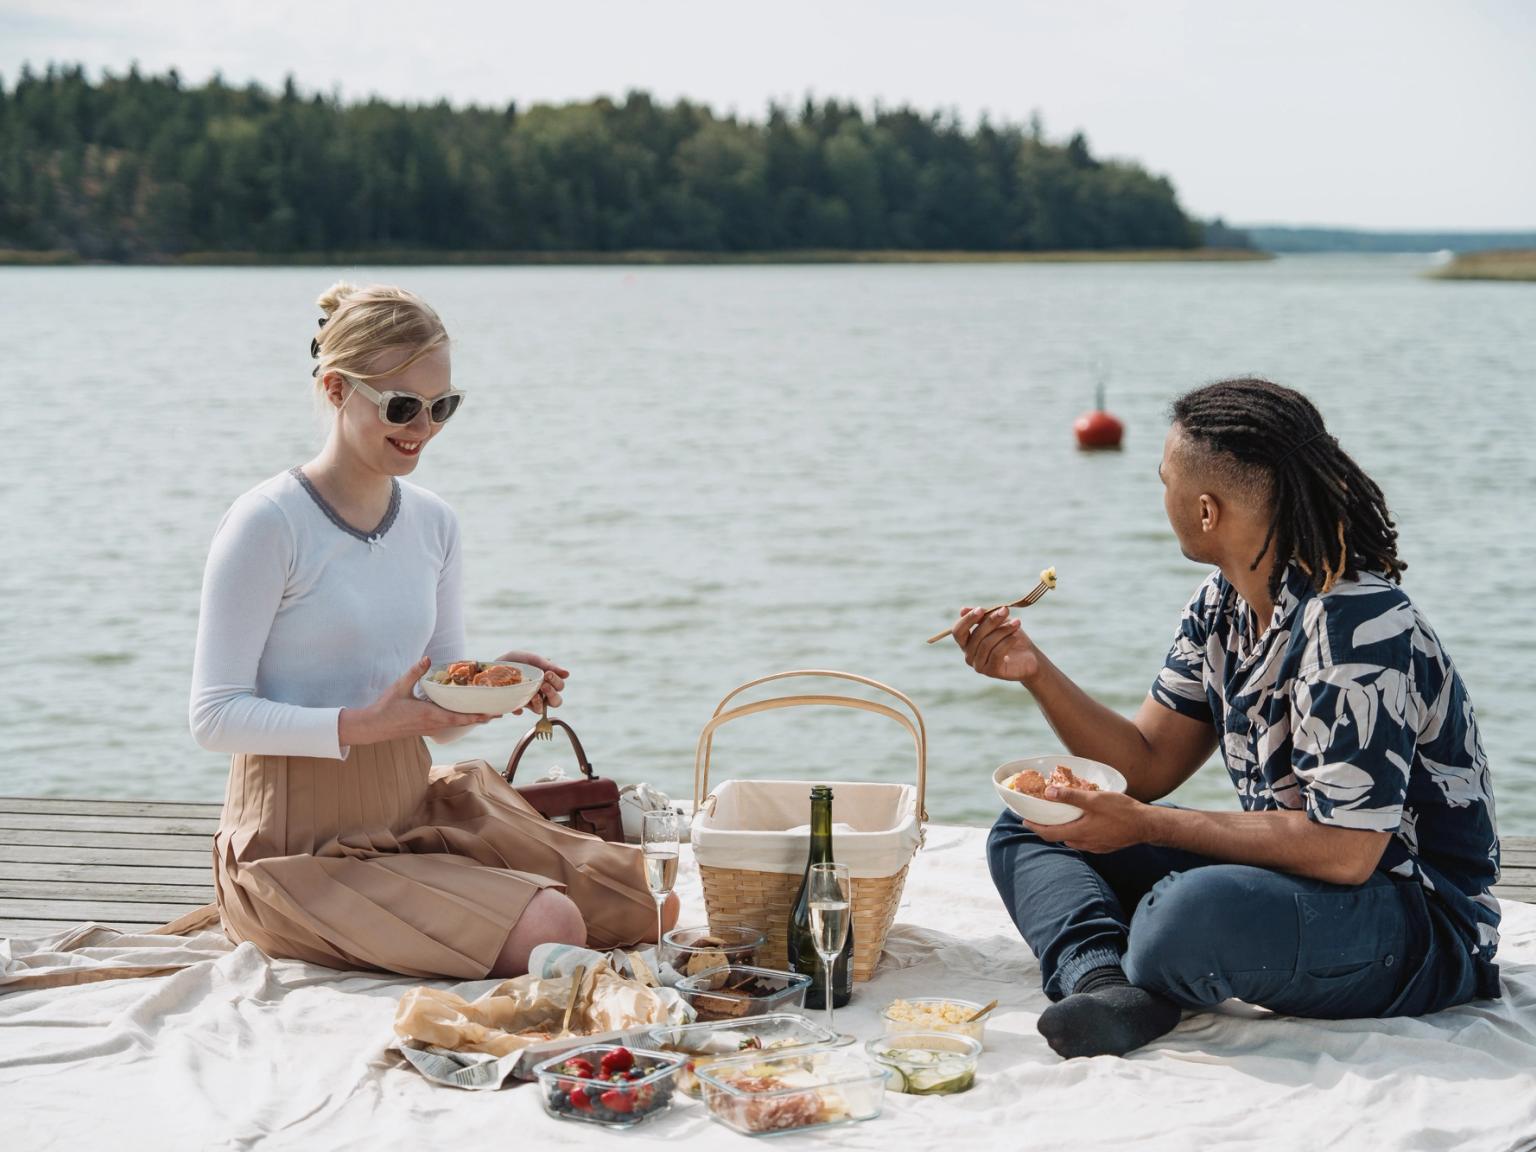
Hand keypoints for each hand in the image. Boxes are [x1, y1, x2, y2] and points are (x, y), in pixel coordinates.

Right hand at [339, 658, 497, 745]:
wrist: (372, 727)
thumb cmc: (385, 707)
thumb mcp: (400, 687)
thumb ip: (415, 672)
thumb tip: (428, 658)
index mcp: (430, 715)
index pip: (459, 717)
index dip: (478, 716)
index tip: (493, 712)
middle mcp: (434, 724)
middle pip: (464, 722)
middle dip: (482, 718)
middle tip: (501, 712)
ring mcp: (430, 728)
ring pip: (457, 724)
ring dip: (473, 720)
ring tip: (490, 714)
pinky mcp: (426, 728)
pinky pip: (448, 725)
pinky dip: (461, 720)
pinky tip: (466, 715)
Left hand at [493, 650, 569, 714]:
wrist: (490, 667)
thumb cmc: (515, 661)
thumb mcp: (530, 658)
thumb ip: (548, 664)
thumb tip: (568, 674)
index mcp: (546, 680)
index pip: (560, 686)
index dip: (556, 682)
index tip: (547, 673)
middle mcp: (540, 693)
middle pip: (556, 701)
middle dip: (552, 693)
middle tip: (543, 685)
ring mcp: (527, 700)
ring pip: (541, 710)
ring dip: (539, 704)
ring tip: (532, 696)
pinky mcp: (514, 705)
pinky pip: (521, 711)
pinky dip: (520, 707)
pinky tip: (517, 702)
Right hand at [951, 606, 1040, 682]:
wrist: (1029, 657)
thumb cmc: (1010, 637)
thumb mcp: (998, 622)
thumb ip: (982, 616)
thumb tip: (962, 610)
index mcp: (966, 643)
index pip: (958, 631)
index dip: (967, 620)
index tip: (981, 609)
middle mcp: (969, 656)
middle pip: (975, 636)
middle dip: (991, 621)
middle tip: (1005, 610)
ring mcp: (979, 666)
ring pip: (986, 644)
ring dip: (1003, 630)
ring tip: (1017, 622)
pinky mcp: (992, 672)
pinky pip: (996, 654)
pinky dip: (1006, 642)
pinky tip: (1015, 636)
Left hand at [1024, 788, 1152, 853]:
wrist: (1146, 825)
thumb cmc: (1122, 811)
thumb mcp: (1094, 799)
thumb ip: (1071, 796)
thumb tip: (1048, 792)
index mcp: (1079, 833)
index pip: (1049, 833)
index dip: (1034, 827)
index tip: (1024, 820)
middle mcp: (1084, 843)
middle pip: (1059, 837)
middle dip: (1046, 828)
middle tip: (1039, 817)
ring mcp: (1095, 847)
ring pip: (1072, 840)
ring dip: (1062, 830)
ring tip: (1058, 817)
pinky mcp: (1104, 846)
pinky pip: (1084, 841)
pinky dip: (1076, 832)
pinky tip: (1081, 823)